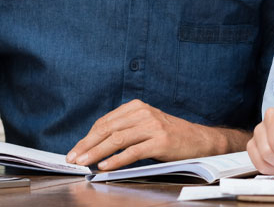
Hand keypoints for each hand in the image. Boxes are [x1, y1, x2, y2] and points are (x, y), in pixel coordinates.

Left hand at [65, 99, 241, 170]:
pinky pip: (133, 151)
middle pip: (108, 129)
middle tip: (73, 158)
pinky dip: (117, 159)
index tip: (75, 150)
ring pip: (117, 139)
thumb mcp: (145, 125)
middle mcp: (143, 113)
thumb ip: (125, 129)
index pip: (105, 122)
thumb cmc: (169, 135)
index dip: (88, 137)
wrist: (199, 140)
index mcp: (136, 107)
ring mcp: (152, 126)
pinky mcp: (160, 141)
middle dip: (87, 145)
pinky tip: (105, 166)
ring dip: (97, 152)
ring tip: (84, 163)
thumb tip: (95, 145)